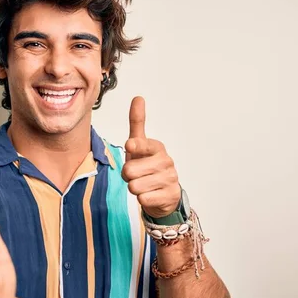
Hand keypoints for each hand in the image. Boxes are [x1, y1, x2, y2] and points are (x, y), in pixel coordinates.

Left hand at [122, 96, 180, 217]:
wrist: (164, 193)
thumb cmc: (146, 166)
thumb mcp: (139, 145)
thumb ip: (137, 122)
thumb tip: (138, 97)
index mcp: (157, 147)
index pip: (141, 144)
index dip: (133, 147)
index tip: (129, 145)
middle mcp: (166, 161)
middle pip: (129, 171)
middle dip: (128, 176)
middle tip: (136, 175)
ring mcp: (170, 179)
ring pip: (135, 186)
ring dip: (134, 188)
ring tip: (143, 184)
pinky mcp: (170, 196)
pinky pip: (144, 200)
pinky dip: (143, 200)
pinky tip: (150, 194)